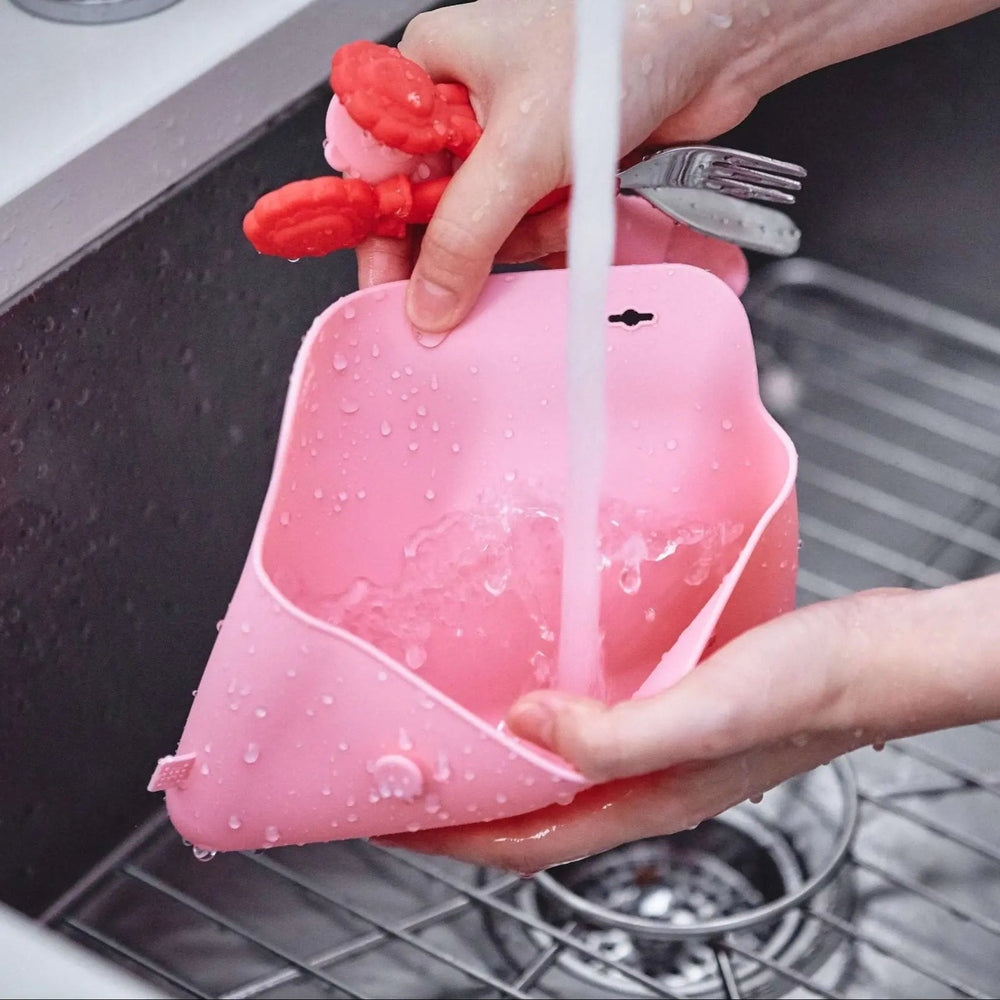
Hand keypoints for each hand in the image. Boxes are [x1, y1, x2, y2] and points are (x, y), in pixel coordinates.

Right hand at [357, 0, 763, 340]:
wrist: (711, 41)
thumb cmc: (615, 43)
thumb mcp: (517, 149)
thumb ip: (464, 235)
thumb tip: (427, 299)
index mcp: (429, 73)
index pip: (378, 171)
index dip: (379, 235)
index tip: (388, 291)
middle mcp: (467, 107)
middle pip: (432, 207)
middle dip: (453, 249)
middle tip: (453, 296)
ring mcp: (515, 140)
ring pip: (486, 224)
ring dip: (512, 243)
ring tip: (541, 228)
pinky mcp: (556, 168)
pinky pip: (532, 225)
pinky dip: (548, 237)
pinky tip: (567, 225)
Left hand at [379, 574, 999, 873]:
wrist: (877, 657)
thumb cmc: (811, 689)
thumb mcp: (708, 714)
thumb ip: (617, 735)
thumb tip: (522, 728)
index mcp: (646, 803)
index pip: (525, 841)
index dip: (453, 838)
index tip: (392, 819)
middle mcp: (646, 786)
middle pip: (534, 814)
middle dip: (466, 806)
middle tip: (408, 775)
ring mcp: (662, 751)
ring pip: (561, 774)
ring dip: (504, 763)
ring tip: (454, 733)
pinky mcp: (675, 710)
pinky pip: (592, 729)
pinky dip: (550, 721)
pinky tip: (540, 682)